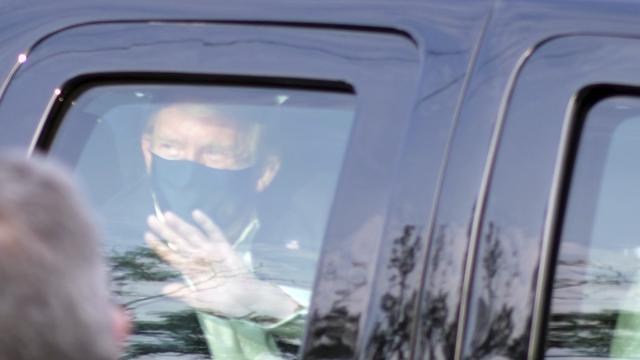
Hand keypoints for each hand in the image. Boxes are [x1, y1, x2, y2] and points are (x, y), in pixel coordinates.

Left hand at [145, 210, 299, 318]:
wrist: (246, 300)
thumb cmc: (224, 302)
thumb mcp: (200, 301)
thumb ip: (183, 294)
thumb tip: (163, 288)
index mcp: (190, 271)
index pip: (171, 255)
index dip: (159, 246)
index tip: (147, 235)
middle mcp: (198, 258)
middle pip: (178, 242)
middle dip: (165, 231)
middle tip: (151, 218)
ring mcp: (210, 252)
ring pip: (192, 235)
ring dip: (180, 225)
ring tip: (167, 215)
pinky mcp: (224, 248)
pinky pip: (214, 233)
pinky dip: (206, 224)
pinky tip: (196, 214)